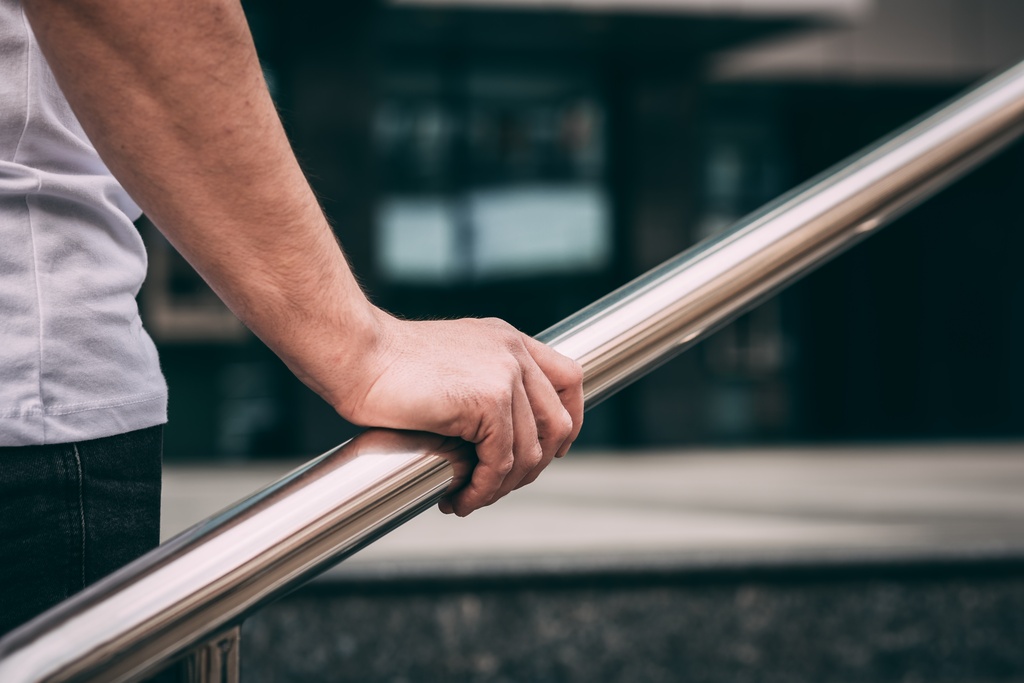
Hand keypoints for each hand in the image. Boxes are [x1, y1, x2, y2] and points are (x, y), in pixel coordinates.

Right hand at [336, 312, 583, 516]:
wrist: (357, 353)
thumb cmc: (385, 364)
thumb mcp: (450, 362)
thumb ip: (479, 383)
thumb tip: (494, 434)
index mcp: (508, 340)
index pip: (569, 378)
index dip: (568, 420)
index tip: (552, 451)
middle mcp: (513, 353)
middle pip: (559, 422)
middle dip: (534, 466)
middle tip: (495, 487)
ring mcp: (504, 374)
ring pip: (530, 451)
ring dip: (502, 487)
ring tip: (469, 498)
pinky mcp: (488, 400)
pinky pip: (501, 461)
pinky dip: (483, 488)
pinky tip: (459, 497)